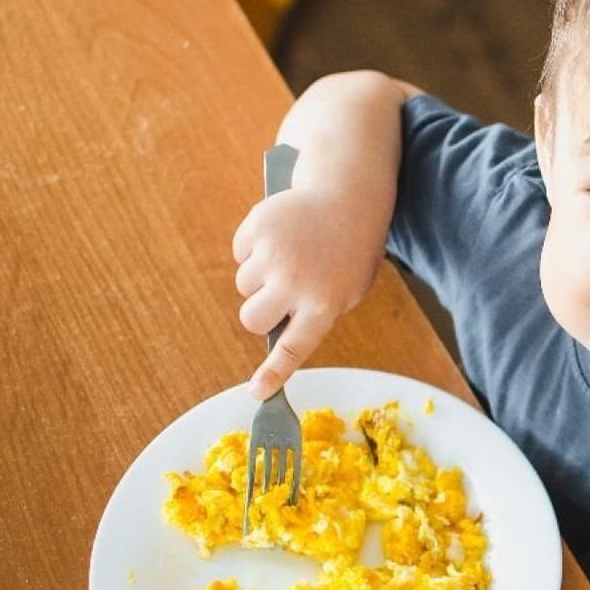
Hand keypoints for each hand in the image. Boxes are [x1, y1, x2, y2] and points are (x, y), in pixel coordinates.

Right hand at [232, 186, 385, 397]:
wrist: (348, 197)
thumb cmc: (350, 252)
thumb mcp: (348, 289)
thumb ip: (315, 314)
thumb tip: (275, 332)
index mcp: (324, 304)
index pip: (293, 349)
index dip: (273, 373)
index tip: (257, 392)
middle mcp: (295, 283)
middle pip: (251, 319)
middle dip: (259, 313)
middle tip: (278, 296)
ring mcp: (273, 254)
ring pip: (244, 286)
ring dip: (259, 278)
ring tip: (289, 257)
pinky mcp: (257, 228)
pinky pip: (239, 253)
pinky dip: (253, 249)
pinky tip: (280, 236)